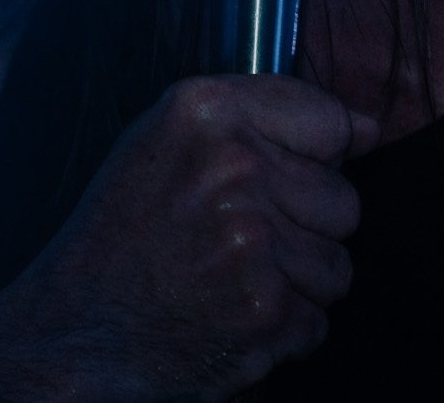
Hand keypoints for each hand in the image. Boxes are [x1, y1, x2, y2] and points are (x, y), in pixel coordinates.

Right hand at [0, 73, 376, 400]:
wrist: (73, 330)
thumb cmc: (123, 233)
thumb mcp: (166, 142)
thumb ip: (263, 117)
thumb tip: (369, 128)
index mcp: (206, 112)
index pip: (330, 119)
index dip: (315, 157)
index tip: (281, 180)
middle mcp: (234, 168)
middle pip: (343, 198)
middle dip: (303, 228)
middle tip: (237, 243)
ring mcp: (253, 241)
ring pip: (339, 263)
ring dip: (297, 284)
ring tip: (231, 281)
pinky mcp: (266, 310)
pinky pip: (319, 319)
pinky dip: (282, 331)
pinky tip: (229, 317)